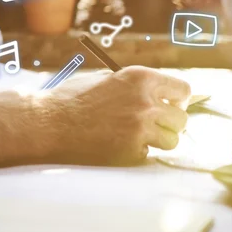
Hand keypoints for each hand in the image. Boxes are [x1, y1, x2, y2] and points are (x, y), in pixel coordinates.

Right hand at [43, 66, 190, 165]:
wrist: (49, 123)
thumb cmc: (74, 98)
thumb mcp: (109, 79)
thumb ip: (136, 86)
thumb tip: (162, 93)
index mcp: (140, 77)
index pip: (183, 89)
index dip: (178, 99)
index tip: (171, 104)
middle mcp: (145, 101)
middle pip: (182, 118)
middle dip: (171, 122)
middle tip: (155, 123)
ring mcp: (140, 128)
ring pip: (173, 140)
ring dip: (160, 140)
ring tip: (140, 136)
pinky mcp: (131, 151)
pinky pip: (149, 154)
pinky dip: (138, 152)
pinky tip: (119, 144)